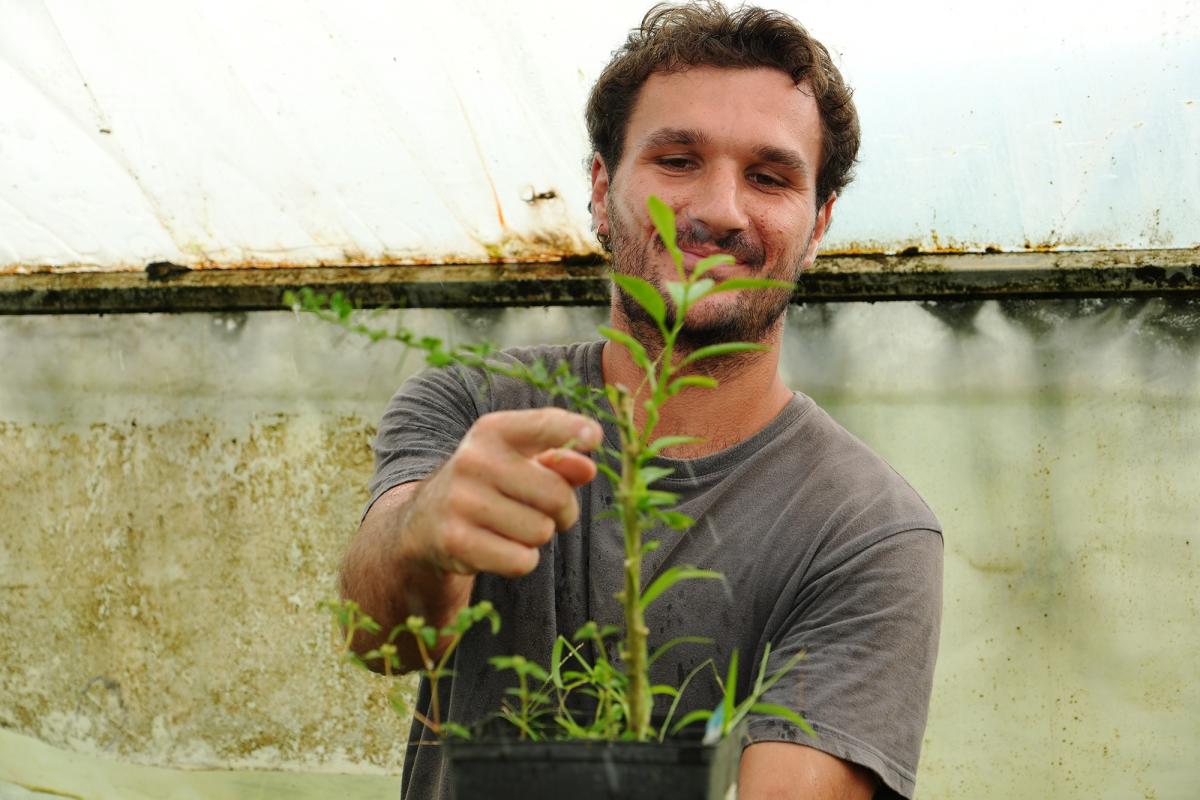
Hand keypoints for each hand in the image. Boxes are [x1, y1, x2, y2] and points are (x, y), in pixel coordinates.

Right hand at [401, 408, 602, 577]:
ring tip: (513, 527)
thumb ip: (560, 459)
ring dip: (537, 537)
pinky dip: (521, 560)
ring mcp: (461, 500)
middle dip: (562, 511)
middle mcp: (473, 459)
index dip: (576, 430)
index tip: (595, 439)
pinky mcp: (456, 541)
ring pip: (541, 532)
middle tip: (545, 512)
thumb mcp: (521, 461)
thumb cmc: (490, 485)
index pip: (545, 425)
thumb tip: (588, 468)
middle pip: (556, 494)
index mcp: (492, 430)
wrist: (425, 521)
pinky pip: (522, 560)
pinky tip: (500, 547)